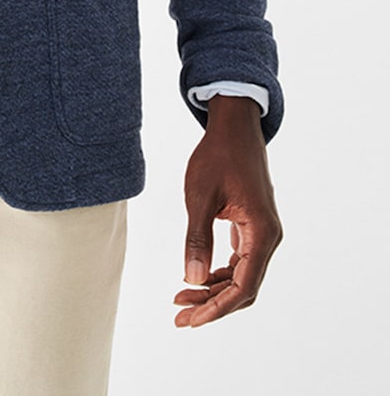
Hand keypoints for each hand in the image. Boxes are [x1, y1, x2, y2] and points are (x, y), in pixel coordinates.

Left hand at [174, 95, 281, 327]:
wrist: (234, 128)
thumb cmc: (217, 157)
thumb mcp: (200, 197)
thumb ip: (197, 239)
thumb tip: (192, 279)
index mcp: (262, 233)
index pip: (243, 286)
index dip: (217, 308)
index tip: (191, 319)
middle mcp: (268, 237)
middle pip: (243, 287)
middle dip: (212, 305)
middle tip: (180, 317)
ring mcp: (262, 232)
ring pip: (241, 275)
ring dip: (213, 290)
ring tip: (182, 300)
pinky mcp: (253, 226)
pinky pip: (240, 260)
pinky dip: (219, 272)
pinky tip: (197, 277)